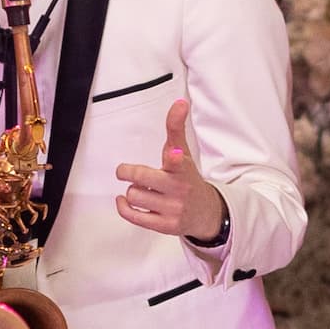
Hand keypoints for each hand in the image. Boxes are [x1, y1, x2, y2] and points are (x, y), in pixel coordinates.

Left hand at [115, 99, 227, 240]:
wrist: (206, 212)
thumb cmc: (188, 178)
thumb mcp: (184, 153)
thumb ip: (176, 129)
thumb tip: (180, 102)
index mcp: (183, 168)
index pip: (179, 162)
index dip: (175, 158)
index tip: (175, 155)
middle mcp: (179, 189)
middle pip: (141, 178)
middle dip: (129, 173)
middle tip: (126, 172)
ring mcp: (172, 209)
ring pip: (134, 196)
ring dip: (132, 191)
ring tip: (143, 190)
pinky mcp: (165, 226)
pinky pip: (134, 216)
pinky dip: (123, 207)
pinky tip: (124, 201)